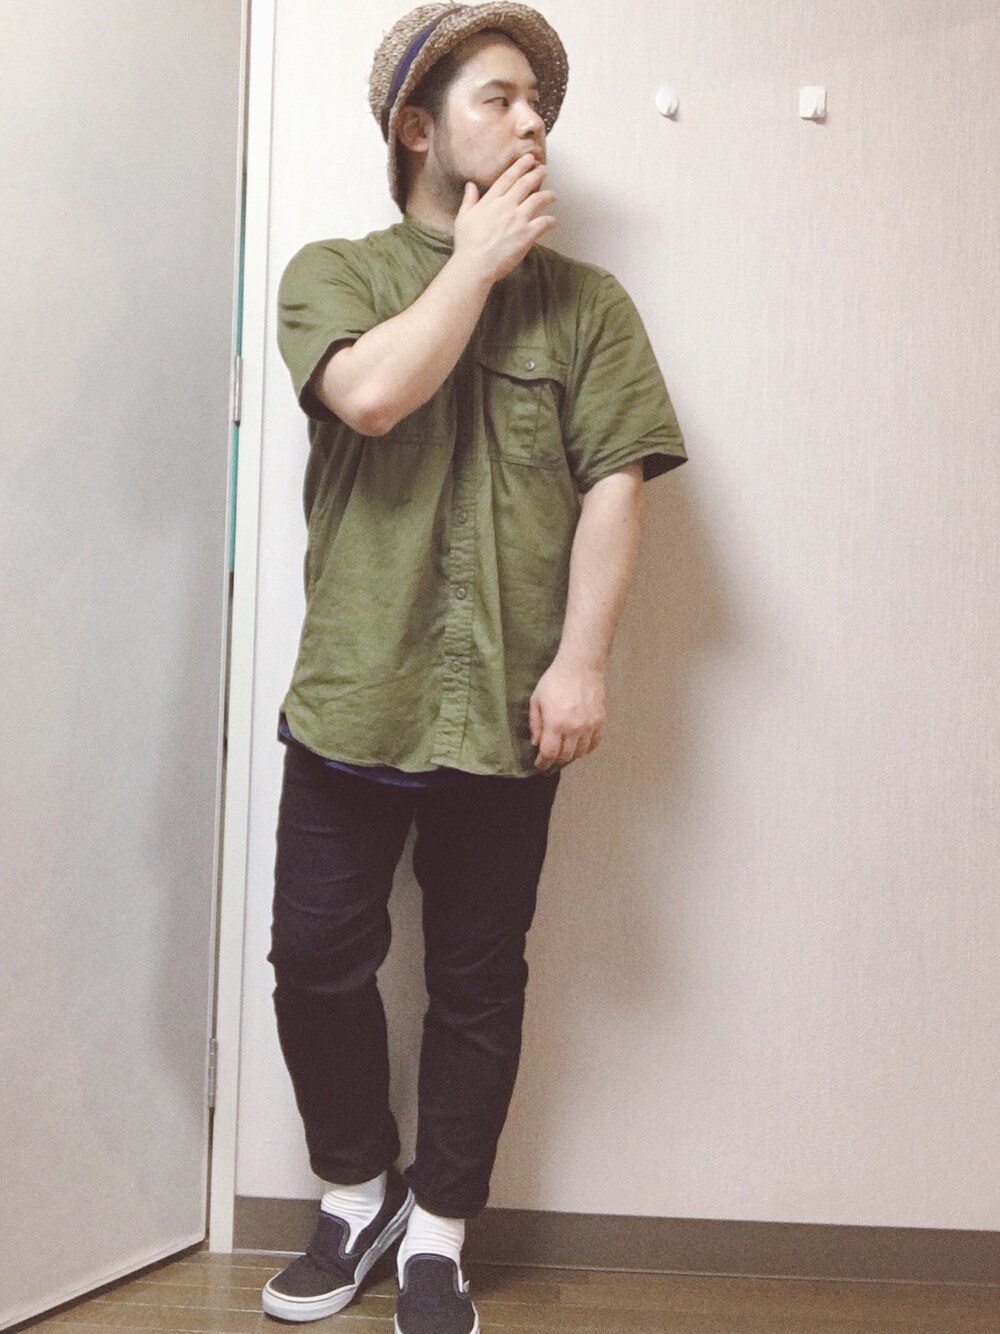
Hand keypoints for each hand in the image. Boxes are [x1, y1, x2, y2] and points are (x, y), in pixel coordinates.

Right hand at [452, 153, 555, 284]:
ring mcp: (518, 219)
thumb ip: (469, 200)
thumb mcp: (463, 218)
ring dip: (548, 195)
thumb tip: (470, 185)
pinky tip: (553, 221)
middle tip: (544, 169)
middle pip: (525, 184)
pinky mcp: (527, 234)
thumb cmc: (467, 244)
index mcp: (491, 201)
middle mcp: (506, 206)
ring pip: (538, 200)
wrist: (475, 264)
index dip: (520, 166)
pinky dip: (550, 221)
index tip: (528, 159)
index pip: (508, 178)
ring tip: (553, 195)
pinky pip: (544, 223)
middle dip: (537, 174)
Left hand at [529, 657, 605, 771]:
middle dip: (555, 760)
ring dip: (570, 755)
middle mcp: (574, 729)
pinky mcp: (600, 722)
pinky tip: (580, 746)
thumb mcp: (536, 700)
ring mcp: (589, 726)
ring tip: (564, 752)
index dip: (543, 762)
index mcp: (556, 724)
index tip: (539, 765)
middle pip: (565, 756)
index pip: (549, 753)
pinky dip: (586, 749)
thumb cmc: (554, 681)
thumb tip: (536, 743)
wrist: (580, 666)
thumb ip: (536, 724)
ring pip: (580, 752)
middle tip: (550, 758)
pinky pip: (594, 744)